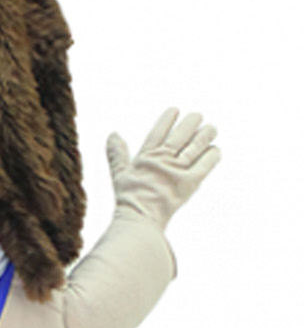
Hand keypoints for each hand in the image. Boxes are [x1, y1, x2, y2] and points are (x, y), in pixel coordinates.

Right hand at [106, 108, 220, 229]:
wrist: (139, 218)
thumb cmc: (129, 199)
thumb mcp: (119, 173)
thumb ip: (118, 153)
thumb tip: (113, 134)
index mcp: (147, 156)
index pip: (159, 131)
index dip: (168, 119)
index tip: (176, 110)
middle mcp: (163, 159)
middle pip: (181, 134)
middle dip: (191, 122)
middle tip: (198, 116)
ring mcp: (178, 170)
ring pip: (196, 145)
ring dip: (206, 134)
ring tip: (212, 128)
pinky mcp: (190, 182)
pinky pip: (206, 164)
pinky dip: (212, 155)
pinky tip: (215, 150)